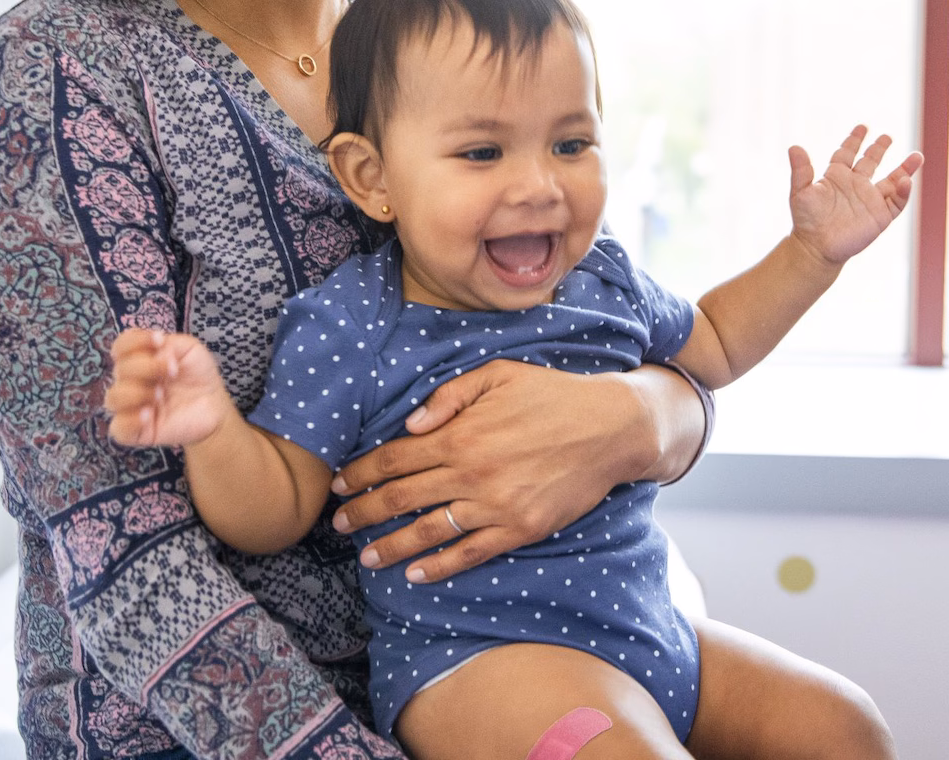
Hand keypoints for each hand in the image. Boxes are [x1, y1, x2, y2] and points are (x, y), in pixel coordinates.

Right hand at [104, 329, 231, 447]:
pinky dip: (131, 420)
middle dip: (147, 367)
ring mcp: (132, 407)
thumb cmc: (199, 376)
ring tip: (160, 394)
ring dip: (137, 392)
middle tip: (173, 372)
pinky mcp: (137, 431)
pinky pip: (118, 428)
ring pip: (113, 398)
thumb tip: (154, 352)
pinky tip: (149, 414)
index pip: (121, 346)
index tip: (160, 341)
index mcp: (139, 359)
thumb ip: (171, 343)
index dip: (134, 341)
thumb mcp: (191, 349)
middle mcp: (131, 381)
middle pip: (120, 370)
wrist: (215, 407)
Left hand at [327, 359, 660, 582]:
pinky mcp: (519, 528)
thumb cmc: (552, 395)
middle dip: (364, 511)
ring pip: (429, 531)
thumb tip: (409, 423)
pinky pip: (471, 553)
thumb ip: (449, 396)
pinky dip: (440, 566)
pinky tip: (416, 574)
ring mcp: (495, 505)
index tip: (339, 484)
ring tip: (367, 557)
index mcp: (461, 434)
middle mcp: (471, 473)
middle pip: (402, 498)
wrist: (610, 428)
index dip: (361, 473)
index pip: (395, 458)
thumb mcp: (497, 375)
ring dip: (392, 546)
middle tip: (338, 523)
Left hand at [787, 126, 923, 266]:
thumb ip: (800, 170)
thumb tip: (794, 147)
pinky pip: (897, 202)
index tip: (862, 127)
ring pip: (892, 180)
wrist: (816, 248)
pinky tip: (905, 181)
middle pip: (871, 162)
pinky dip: (903, 191)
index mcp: (837, 177)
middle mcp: (855, 186)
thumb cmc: (806, 221)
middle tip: (887, 136)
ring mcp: (870, 200)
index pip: (847, 153)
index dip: (854, 140)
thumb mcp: (800, 192)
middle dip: (879, 148)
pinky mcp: (880, 217)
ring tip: (918, 156)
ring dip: (905, 169)